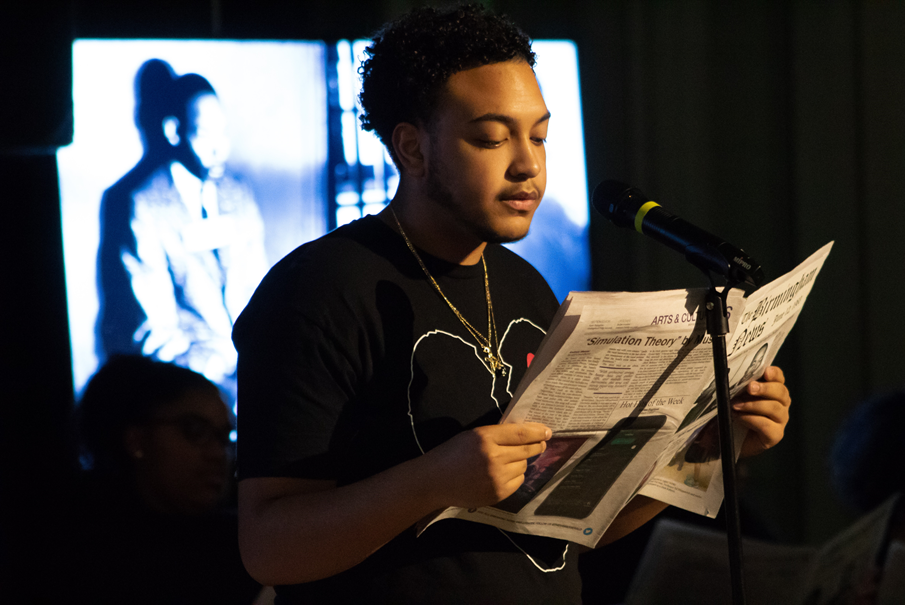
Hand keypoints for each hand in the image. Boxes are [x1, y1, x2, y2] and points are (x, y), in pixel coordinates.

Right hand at [424, 423, 550, 508]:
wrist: (435, 481)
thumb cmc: (452, 453)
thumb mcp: (472, 435)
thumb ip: (497, 434)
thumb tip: (526, 434)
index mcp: (485, 438)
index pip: (521, 434)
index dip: (538, 432)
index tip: (547, 431)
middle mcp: (494, 458)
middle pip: (527, 450)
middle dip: (536, 446)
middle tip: (540, 443)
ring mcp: (497, 478)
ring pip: (524, 466)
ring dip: (521, 461)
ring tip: (509, 459)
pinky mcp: (497, 494)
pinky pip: (518, 481)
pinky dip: (515, 475)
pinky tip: (503, 473)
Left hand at [733, 366, 790, 457]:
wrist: (726, 438)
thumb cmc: (730, 412)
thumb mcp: (732, 396)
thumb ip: (737, 385)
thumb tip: (728, 371)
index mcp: (772, 390)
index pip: (779, 378)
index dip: (775, 374)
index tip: (766, 371)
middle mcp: (781, 404)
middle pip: (781, 392)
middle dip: (765, 388)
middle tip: (750, 387)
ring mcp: (780, 421)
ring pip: (775, 408)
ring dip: (754, 405)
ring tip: (735, 405)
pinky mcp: (775, 436)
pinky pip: (767, 426)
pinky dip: (751, 420)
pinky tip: (738, 417)